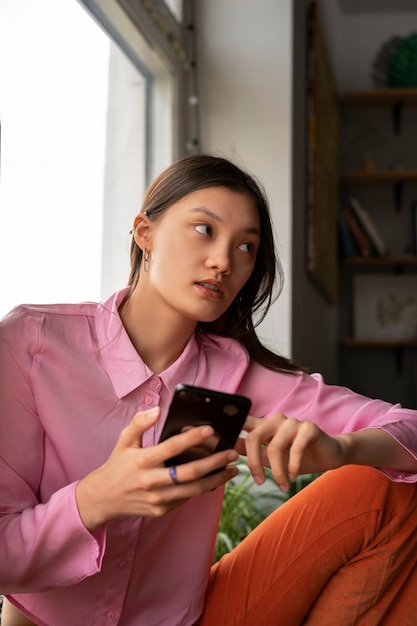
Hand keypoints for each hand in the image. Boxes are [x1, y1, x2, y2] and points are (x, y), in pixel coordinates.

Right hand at [76, 407, 238, 530]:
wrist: (104, 498)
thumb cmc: (118, 464)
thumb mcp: (124, 440)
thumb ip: (140, 423)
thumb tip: (157, 410)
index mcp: (142, 461)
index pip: (171, 447)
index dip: (192, 438)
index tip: (210, 429)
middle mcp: (151, 481)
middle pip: (190, 472)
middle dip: (215, 462)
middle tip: (232, 452)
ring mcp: (157, 498)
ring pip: (194, 489)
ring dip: (217, 479)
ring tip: (233, 469)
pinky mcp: (162, 510)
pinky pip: (187, 498)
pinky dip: (204, 488)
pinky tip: (216, 479)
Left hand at [235, 414, 345, 491]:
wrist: (329, 455)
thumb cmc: (298, 457)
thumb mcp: (271, 457)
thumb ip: (252, 451)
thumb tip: (228, 449)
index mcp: (265, 425)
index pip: (243, 423)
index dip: (230, 429)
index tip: (218, 443)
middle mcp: (277, 420)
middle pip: (254, 437)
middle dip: (254, 463)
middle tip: (259, 481)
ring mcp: (293, 422)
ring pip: (275, 447)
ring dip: (277, 471)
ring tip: (282, 485)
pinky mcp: (309, 428)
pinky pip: (295, 448)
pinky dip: (292, 466)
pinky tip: (293, 476)